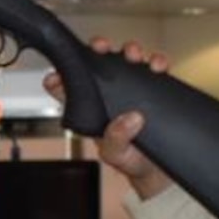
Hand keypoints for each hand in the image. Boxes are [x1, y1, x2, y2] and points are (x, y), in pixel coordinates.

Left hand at [43, 38, 172, 197]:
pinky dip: (157, 62)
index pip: (68, 89)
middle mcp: (109, 96)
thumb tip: (130, 118)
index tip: (59, 74)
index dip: (60, 78)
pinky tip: (157, 66)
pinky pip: (154, 68)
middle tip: (101, 48)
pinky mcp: (152, 89)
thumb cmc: (132, 162)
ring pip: (126, 60)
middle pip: (97, 64)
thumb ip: (116, 140)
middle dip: (98, 49)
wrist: (158, 170)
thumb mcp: (117, 156)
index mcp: (91, 111)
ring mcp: (131, 90)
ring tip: (133, 55)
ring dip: (130, 51)